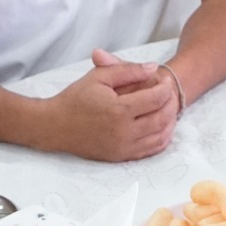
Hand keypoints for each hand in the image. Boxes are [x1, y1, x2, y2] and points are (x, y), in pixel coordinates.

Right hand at [44, 57, 179, 160]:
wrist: (54, 126)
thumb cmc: (76, 98)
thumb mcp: (99, 76)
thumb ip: (128, 70)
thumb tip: (153, 67)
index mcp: (119, 110)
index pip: (156, 99)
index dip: (165, 87)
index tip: (164, 80)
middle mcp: (123, 132)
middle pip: (162, 118)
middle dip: (171, 103)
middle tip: (169, 93)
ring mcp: (122, 147)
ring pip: (160, 136)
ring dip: (170, 121)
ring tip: (167, 107)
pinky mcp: (120, 157)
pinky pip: (151, 150)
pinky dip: (162, 138)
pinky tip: (161, 126)